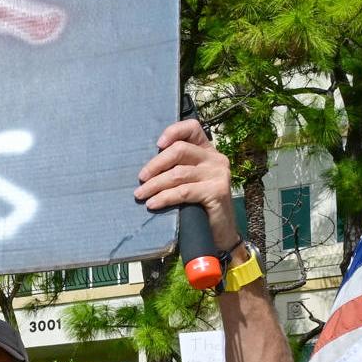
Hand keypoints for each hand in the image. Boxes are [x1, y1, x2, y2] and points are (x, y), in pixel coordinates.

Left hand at [136, 119, 237, 249]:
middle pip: (180, 150)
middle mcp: (216, 159)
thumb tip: (146, 168)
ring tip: (140, 195)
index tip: (157, 145)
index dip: (173, 131)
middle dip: (156, 164)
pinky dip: (165, 197)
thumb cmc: (200, 206)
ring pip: (178, 173)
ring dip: (155, 185)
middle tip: (141, 179)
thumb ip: (177, 168)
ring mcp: (218, 174)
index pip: (192, 128)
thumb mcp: (189, 181)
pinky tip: (153, 204)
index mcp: (208, 151)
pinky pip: (184, 191)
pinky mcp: (217, 191)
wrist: (221, 233)